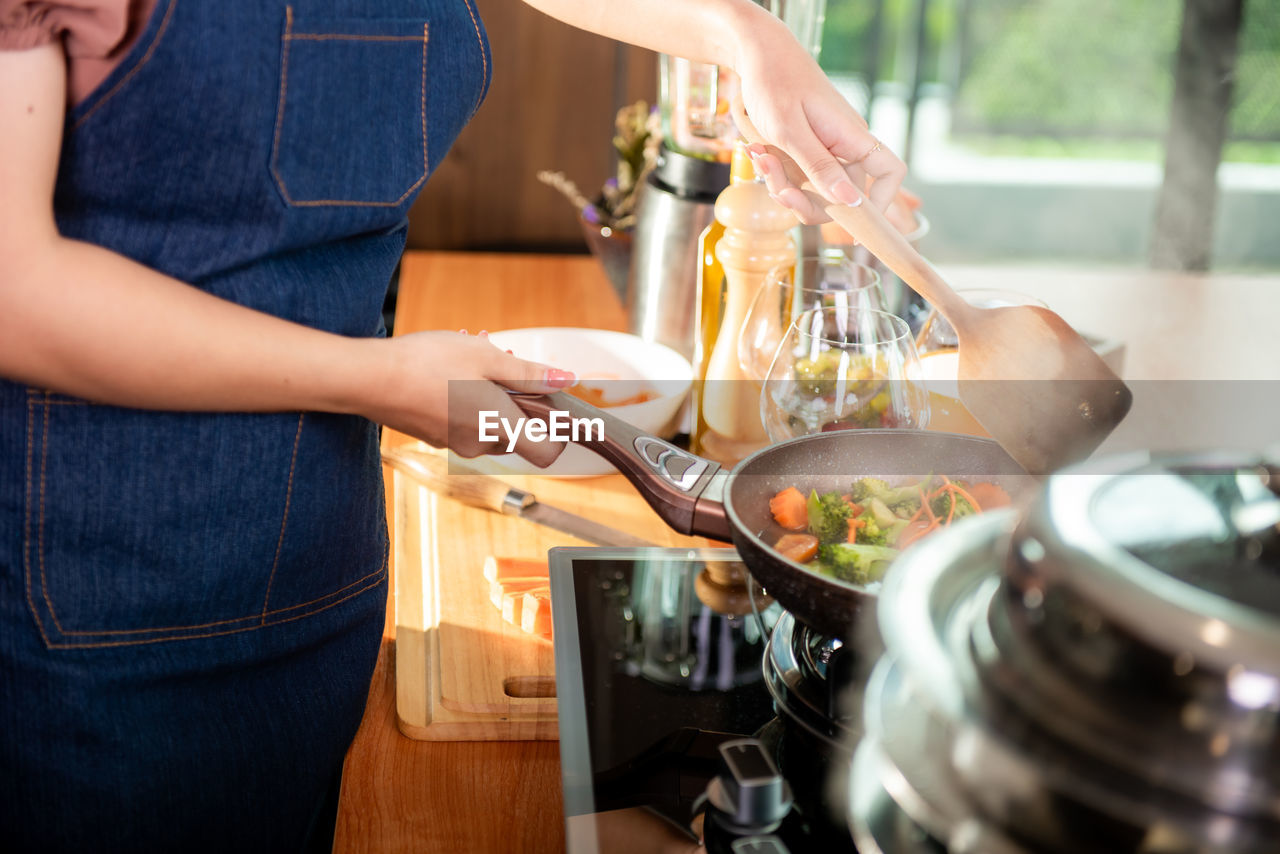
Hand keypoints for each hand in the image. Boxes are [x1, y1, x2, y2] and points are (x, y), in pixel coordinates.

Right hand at [363, 330, 576, 466]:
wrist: (369, 379)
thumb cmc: (428, 363)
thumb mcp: (486, 357)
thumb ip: (529, 373)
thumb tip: (566, 381)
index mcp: (500, 426)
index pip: (547, 452)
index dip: (558, 433)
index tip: (553, 405)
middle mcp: (480, 444)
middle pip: (516, 432)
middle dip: (516, 400)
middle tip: (501, 364)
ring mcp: (454, 443)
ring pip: (488, 424)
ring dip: (488, 396)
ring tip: (470, 361)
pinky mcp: (435, 436)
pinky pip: (463, 422)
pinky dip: (465, 401)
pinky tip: (448, 372)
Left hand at [727, 12, 906, 223]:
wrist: (757, 55)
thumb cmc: (775, 83)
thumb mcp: (791, 130)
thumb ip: (819, 167)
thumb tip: (851, 201)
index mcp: (851, 137)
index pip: (889, 173)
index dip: (881, 201)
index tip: (853, 223)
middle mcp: (843, 146)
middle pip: (842, 197)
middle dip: (807, 202)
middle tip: (777, 188)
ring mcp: (824, 150)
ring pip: (814, 192)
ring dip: (785, 188)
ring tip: (761, 161)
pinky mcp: (806, 152)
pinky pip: (798, 179)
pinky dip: (777, 176)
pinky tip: (758, 155)